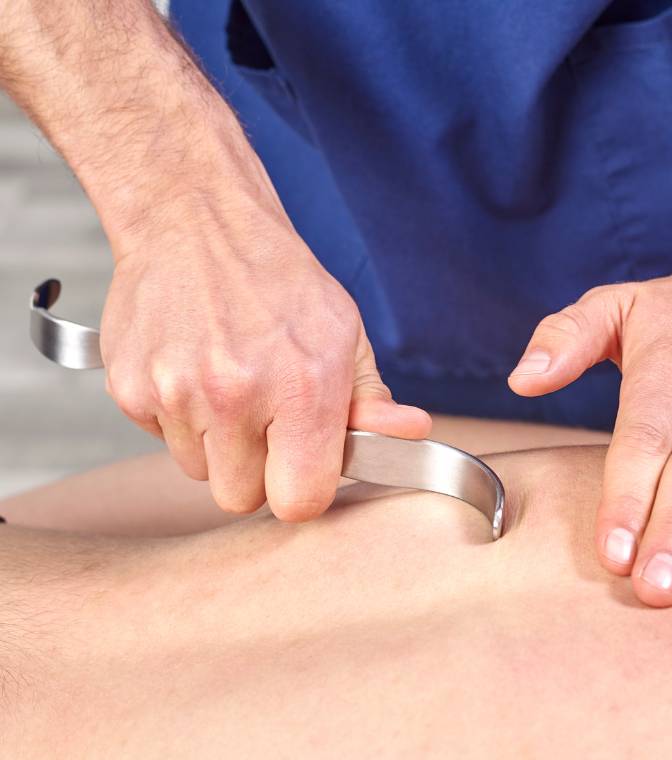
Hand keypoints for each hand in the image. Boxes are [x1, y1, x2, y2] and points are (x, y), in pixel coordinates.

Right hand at [102, 207, 429, 520]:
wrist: (195, 219)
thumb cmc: (277, 279)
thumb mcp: (344, 333)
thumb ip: (371, 400)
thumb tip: (411, 437)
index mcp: (301, 388)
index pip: (298, 501)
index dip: (301, 491)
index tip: (300, 470)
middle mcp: (235, 395)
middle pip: (240, 498)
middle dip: (255, 471)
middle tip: (263, 422)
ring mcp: (176, 393)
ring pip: (198, 471)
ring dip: (216, 444)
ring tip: (228, 386)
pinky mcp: (131, 389)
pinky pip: (161, 440)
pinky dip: (179, 418)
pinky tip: (194, 370)